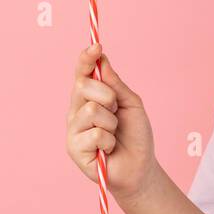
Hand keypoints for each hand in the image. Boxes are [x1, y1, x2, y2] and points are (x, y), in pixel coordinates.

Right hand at [65, 43, 158, 200]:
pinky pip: (96, 134)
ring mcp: (73, 129)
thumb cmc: (135, 135)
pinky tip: (108, 150)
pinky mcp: (73, 148)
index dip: (86, 59)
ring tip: (114, 135)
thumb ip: (116, 84)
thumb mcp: (132, 104)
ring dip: (112, 123)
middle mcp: (77, 110)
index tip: (96, 46)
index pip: (82, 73)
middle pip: (84, 86)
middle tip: (117, 112)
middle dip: (108, 96)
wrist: (140, 167)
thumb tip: (102, 60)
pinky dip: (110, 141)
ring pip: (91, 111)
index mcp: (89, 97)